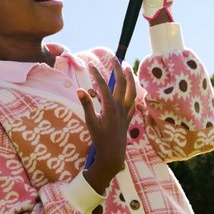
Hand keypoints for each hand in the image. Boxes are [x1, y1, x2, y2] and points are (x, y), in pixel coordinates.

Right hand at [77, 64, 137, 188]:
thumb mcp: (91, 123)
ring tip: (127, 67)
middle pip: (121, 84)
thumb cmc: (100, 140)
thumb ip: (87, 105)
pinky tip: (134, 90)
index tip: (91, 65)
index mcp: (110, 107)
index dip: (97, 74)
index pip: (103, 86)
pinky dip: (134, 95)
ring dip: (130, 78)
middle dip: (118, 70)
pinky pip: (133, 103)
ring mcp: (126, 113)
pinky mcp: (128, 119)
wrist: (113, 155)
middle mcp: (120, 107)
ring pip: (131, 91)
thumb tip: (79, 90)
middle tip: (114, 58)